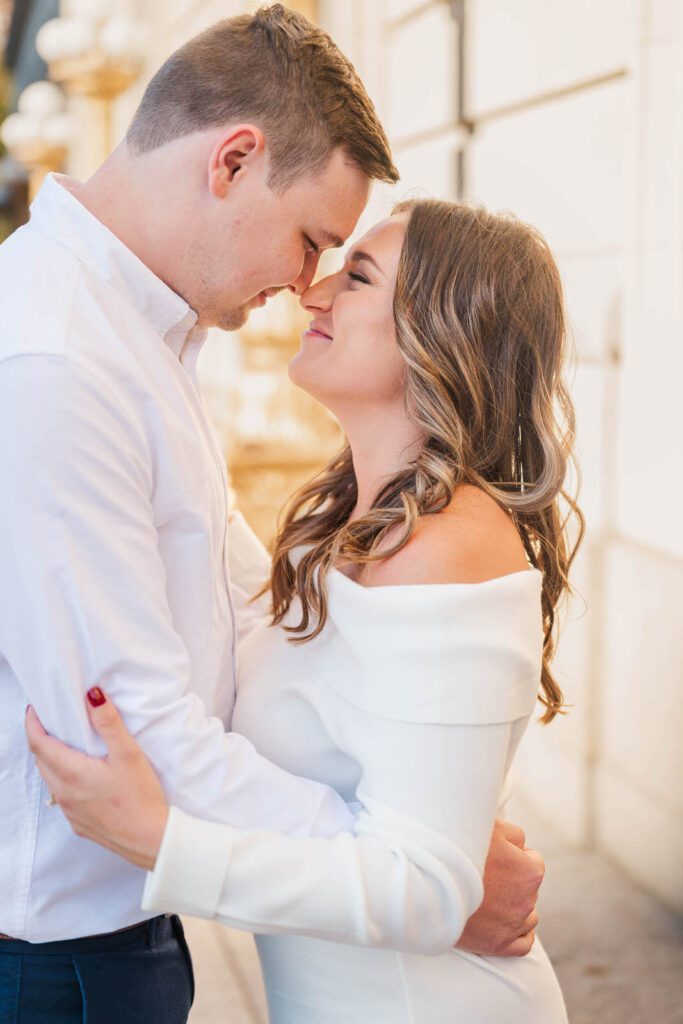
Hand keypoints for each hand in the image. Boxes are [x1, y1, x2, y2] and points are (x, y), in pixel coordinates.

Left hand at [25, 689, 168, 869]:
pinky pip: (62, 795)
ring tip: (66, 742)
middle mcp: (64, 793)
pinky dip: (63, 778)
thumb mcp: (128, 753)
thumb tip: (92, 696)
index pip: (38, 743)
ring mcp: (70, 811)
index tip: (35, 708)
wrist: (152, 839)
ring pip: (50, 778)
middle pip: (41, 760)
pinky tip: (82, 774)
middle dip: (40, 737)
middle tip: (52, 720)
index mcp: (72, 773)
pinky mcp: (78, 823)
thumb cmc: (142, 797)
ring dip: (51, 758)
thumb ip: (108, 723)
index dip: (32, 723)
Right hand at [455, 818, 543, 956]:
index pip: (534, 861)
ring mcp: (513, 925)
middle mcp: (526, 900)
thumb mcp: (492, 827)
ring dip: (516, 907)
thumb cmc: (460, 849)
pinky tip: (508, 925)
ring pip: (529, 917)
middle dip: (514, 881)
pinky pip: (523, 945)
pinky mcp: (499, 945)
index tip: (498, 856)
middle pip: (529, 889)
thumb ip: (515, 835)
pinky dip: (520, 934)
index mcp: (529, 871)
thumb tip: (521, 846)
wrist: (430, 882)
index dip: (516, 856)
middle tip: (488, 875)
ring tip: (492, 898)